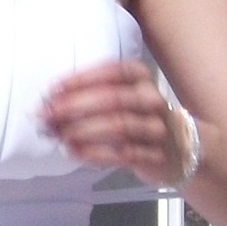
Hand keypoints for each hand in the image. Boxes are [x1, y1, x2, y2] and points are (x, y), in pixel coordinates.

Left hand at [40, 60, 187, 188]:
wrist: (180, 149)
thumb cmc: (137, 116)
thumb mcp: (120, 96)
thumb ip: (89, 96)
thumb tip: (48, 103)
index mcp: (139, 76)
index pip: (110, 71)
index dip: (79, 79)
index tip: (52, 89)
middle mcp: (151, 98)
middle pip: (111, 98)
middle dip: (74, 106)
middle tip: (46, 114)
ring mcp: (156, 127)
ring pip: (118, 125)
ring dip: (82, 130)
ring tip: (58, 135)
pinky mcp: (155, 154)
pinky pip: (123, 153)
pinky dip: (94, 153)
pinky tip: (73, 151)